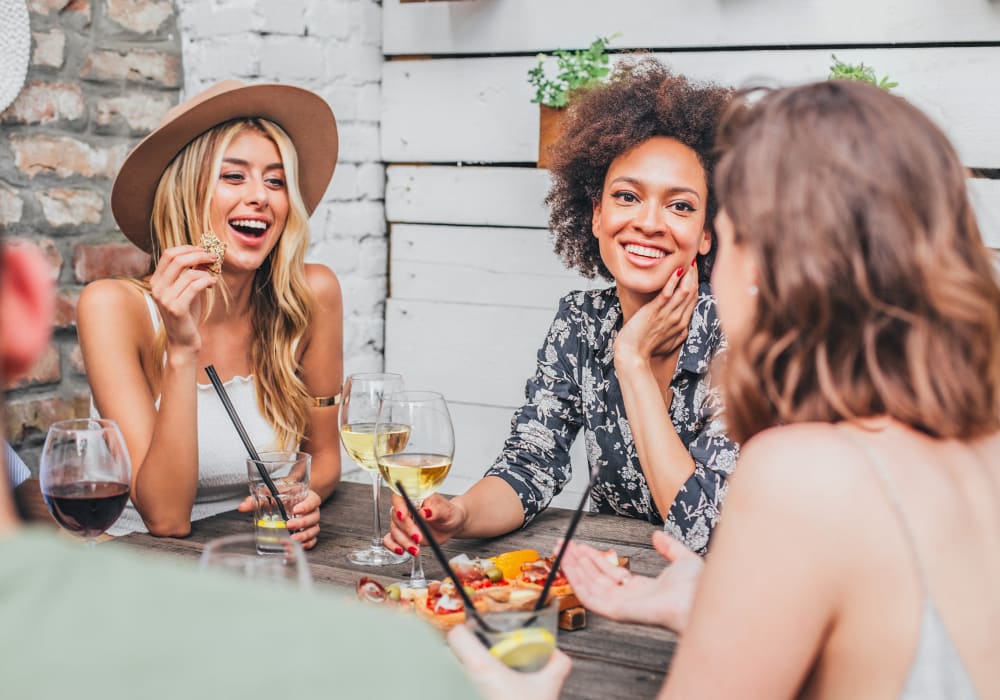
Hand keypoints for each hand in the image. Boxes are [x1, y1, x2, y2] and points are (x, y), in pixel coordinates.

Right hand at [148, 245, 219, 353]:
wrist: (183, 340)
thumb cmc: (187, 315)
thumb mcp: (186, 290)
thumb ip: (190, 273)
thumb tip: (203, 255)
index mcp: (156, 281)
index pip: (169, 254)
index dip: (188, 248)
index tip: (203, 249)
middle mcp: (157, 288)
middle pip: (177, 259)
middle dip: (199, 254)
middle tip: (213, 257)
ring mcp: (165, 299)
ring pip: (189, 273)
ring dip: (206, 272)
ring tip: (213, 278)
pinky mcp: (176, 308)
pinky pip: (195, 286)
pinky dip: (207, 281)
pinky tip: (212, 285)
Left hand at [237, 488, 320, 549]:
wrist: (292, 497)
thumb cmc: (285, 495)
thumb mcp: (272, 493)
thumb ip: (258, 499)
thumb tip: (243, 506)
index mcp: (307, 498)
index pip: (312, 501)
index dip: (306, 506)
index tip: (296, 510)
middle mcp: (312, 511)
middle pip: (313, 517)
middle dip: (302, 522)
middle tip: (288, 525)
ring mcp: (311, 522)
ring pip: (314, 530)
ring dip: (304, 536)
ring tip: (292, 540)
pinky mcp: (309, 532)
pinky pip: (313, 539)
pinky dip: (308, 544)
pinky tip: (299, 546)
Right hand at [382, 492, 464, 555]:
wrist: (451, 525)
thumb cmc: (448, 513)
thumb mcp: (446, 511)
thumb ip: (436, 510)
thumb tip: (425, 512)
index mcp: (415, 497)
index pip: (400, 498)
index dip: (399, 506)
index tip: (403, 515)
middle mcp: (406, 509)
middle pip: (397, 517)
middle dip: (407, 529)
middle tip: (418, 537)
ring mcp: (402, 523)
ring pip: (394, 530)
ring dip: (403, 541)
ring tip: (416, 549)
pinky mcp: (402, 534)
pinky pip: (390, 539)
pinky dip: (393, 546)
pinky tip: (401, 550)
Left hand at [447, 625, 571, 699]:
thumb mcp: (547, 689)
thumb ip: (557, 665)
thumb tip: (557, 654)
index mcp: (481, 667)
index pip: (456, 636)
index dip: (465, 630)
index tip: (474, 632)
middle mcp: (463, 681)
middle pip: (449, 656)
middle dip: (462, 656)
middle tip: (478, 658)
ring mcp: (461, 692)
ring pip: (449, 677)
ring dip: (460, 676)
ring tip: (479, 681)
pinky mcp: (458, 697)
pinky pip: (455, 690)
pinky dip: (463, 690)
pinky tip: (482, 693)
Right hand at [560, 531, 703, 632]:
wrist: (698, 599)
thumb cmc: (696, 587)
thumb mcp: (682, 559)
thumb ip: (669, 547)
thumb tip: (658, 536)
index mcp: (642, 589)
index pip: (609, 574)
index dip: (593, 559)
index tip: (580, 546)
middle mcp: (629, 598)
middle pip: (595, 578)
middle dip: (577, 561)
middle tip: (563, 545)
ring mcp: (621, 606)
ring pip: (589, 586)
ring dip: (573, 568)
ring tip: (562, 551)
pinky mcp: (617, 612)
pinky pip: (590, 597)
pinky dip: (577, 581)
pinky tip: (568, 566)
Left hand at [614, 260, 697, 363]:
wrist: (633, 356)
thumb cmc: (646, 349)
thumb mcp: (668, 344)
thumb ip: (677, 335)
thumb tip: (683, 329)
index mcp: (682, 325)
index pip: (694, 299)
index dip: (696, 282)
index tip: (694, 270)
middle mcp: (678, 318)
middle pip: (692, 292)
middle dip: (694, 274)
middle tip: (694, 258)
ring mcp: (667, 315)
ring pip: (684, 291)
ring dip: (687, 274)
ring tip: (688, 260)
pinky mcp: (654, 312)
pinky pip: (667, 293)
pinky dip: (672, 281)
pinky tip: (676, 270)